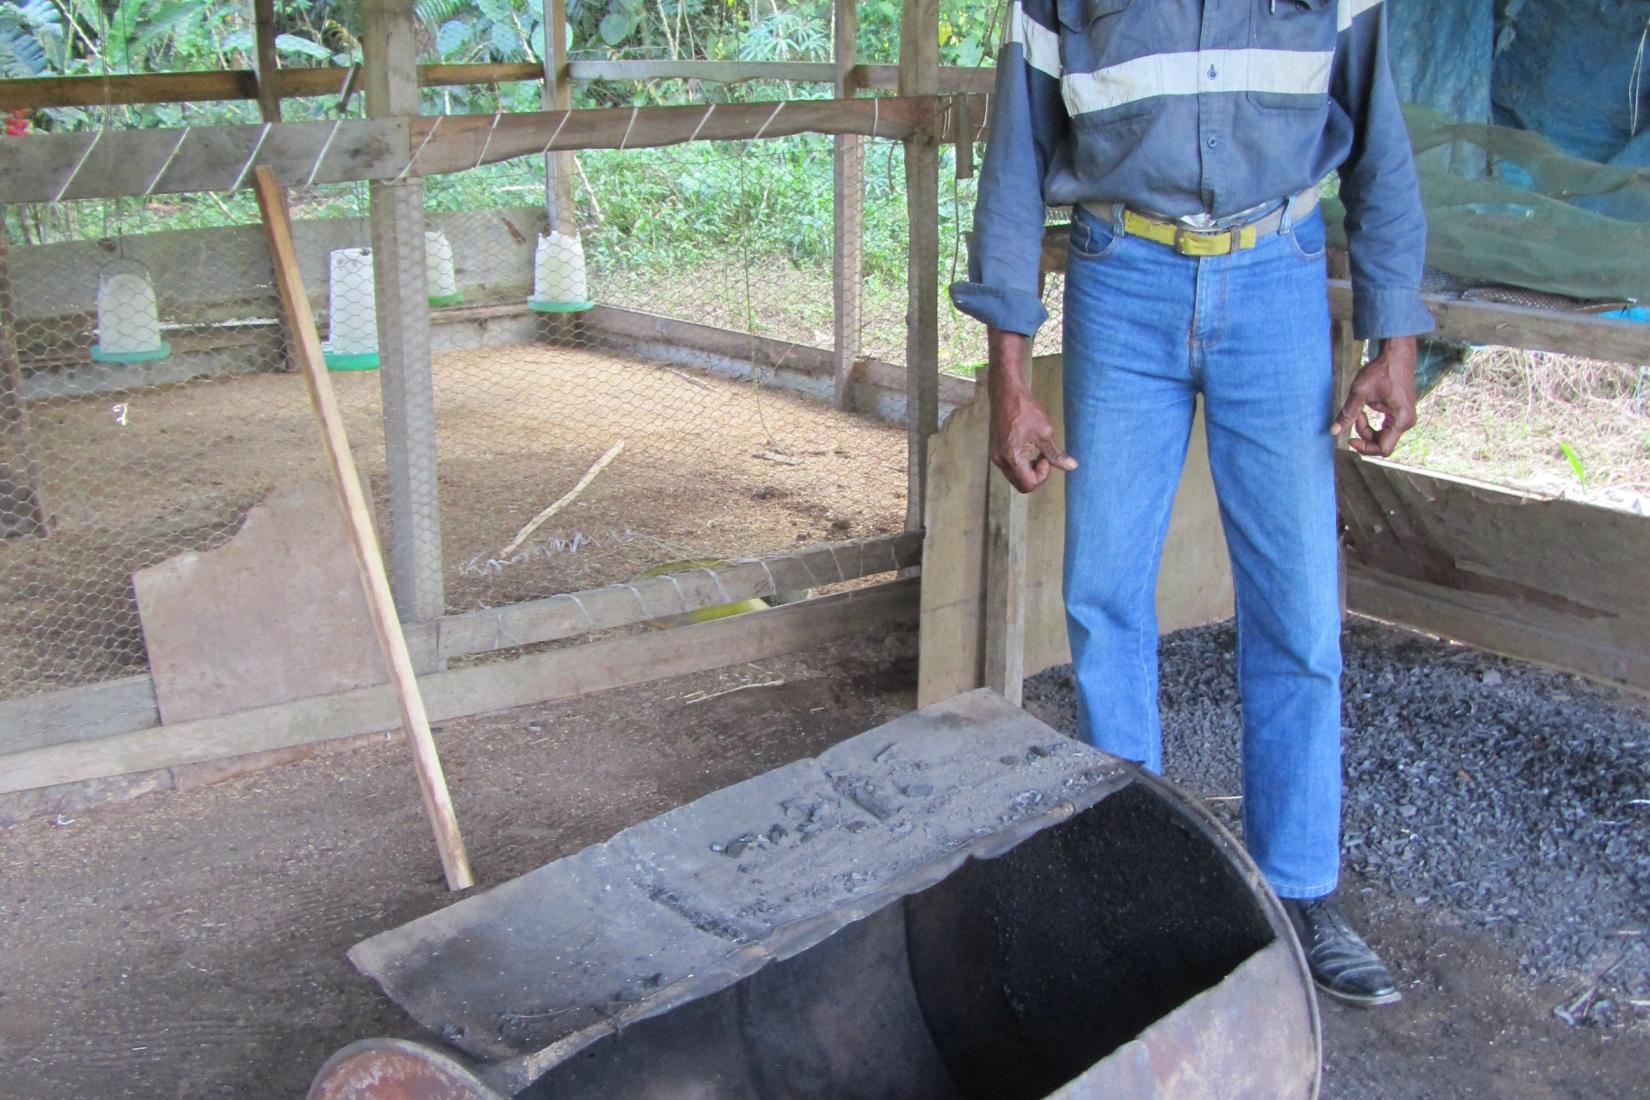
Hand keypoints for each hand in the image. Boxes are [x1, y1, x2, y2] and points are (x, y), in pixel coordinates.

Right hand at [986, 328, 1077, 492]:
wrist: (1006, 393)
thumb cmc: (1025, 410)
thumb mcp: (1045, 432)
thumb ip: (1056, 454)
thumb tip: (1071, 467)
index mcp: (1012, 457)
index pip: (1028, 484)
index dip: (1042, 476)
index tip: (1046, 458)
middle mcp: (1000, 460)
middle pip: (1021, 484)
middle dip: (1035, 475)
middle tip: (1043, 457)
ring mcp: (995, 456)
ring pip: (1015, 477)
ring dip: (1028, 470)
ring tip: (1036, 450)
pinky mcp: (995, 451)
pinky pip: (1010, 467)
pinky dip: (1021, 463)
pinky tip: (1028, 447)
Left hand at [1331, 335, 1418, 456]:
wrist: (1396, 354)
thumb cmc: (1381, 370)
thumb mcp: (1360, 392)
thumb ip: (1347, 413)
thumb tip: (1334, 431)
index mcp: (1401, 420)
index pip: (1383, 449)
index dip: (1365, 447)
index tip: (1350, 438)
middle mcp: (1407, 422)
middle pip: (1382, 443)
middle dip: (1364, 435)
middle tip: (1355, 417)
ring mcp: (1405, 418)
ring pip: (1383, 436)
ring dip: (1367, 429)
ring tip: (1360, 412)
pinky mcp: (1401, 413)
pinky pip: (1386, 428)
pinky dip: (1373, 424)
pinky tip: (1365, 411)